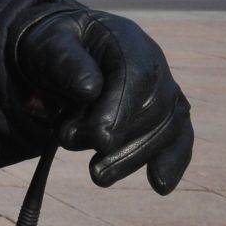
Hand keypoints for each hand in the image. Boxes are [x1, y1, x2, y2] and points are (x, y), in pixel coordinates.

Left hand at [14, 9, 192, 193]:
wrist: (60, 53)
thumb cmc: (54, 47)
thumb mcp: (47, 43)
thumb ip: (65, 61)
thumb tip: (90, 90)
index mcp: (126, 39)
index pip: (134, 75)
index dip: (120, 108)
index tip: (100, 139)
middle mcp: (154, 63)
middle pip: (153, 106)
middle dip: (119, 136)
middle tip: (71, 146)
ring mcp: (164, 90)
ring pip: (166, 128)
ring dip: (134, 157)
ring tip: (98, 175)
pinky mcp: (164, 115)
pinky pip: (178, 138)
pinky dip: (172, 161)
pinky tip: (160, 185)